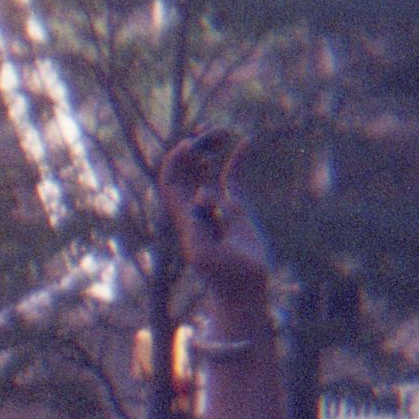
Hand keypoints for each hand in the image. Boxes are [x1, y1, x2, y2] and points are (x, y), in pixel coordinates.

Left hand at [161, 129, 272, 325]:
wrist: (243, 287)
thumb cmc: (223, 275)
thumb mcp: (206, 253)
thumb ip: (201, 224)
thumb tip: (203, 193)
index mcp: (184, 214)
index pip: (170, 180)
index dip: (175, 160)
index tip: (190, 146)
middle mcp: (196, 206)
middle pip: (186, 169)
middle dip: (194, 147)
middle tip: (209, 133)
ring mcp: (216, 204)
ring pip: (207, 168)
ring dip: (211, 148)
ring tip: (224, 131)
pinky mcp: (236, 207)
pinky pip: (233, 176)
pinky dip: (238, 158)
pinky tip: (248, 141)